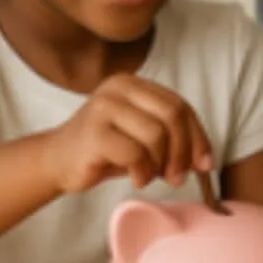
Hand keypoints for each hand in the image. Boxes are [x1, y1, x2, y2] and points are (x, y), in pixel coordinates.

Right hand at [43, 74, 214, 193]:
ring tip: (149, 175)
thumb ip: (172, 139)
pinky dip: (142, 173)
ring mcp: (104, 107)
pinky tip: (135, 178)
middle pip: (173, 114)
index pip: (180, 105)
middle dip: (183, 151)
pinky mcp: (94, 132)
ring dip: (160, 164)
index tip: (205, 164)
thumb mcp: (142, 139)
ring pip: (156, 134)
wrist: (57, 161)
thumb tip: (205, 160)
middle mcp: (119, 88)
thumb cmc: (105, 151)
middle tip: (177, 177)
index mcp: (134, 84)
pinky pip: (135, 154)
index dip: (198, 136)